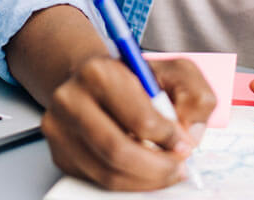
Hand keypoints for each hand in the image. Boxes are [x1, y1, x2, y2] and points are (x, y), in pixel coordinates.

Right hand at [41, 55, 216, 190]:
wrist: (93, 80)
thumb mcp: (174, 72)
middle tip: (178, 166)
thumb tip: (189, 134)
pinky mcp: (60, 153)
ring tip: (165, 170)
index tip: (183, 143)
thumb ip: (194, 96)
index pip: (139, 119)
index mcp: (98, 72)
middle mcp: (70, 99)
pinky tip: (143, 170)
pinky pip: (97, 180)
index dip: (168, 138)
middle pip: (118, 152)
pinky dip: (127, 182)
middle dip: (157, 167)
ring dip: (145, 180)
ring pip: (108, 173)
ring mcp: (59, 129)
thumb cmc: (136, 78)